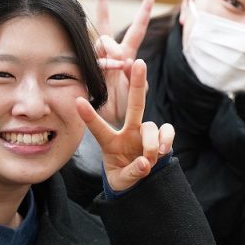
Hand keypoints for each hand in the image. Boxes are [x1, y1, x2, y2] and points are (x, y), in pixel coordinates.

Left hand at [76, 59, 173, 192]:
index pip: (98, 128)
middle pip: (134, 104)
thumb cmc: (125, 178)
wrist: (141, 184)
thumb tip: (145, 162)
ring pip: (150, 126)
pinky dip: (166, 139)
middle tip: (138, 61)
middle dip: (136, 82)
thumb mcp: (121, 181)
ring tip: (149, 159)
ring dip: (150, 143)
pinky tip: (162, 150)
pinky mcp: (161, 139)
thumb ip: (132, 173)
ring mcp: (145, 134)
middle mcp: (128, 132)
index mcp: (110, 142)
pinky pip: (167, 131)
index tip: (77, 101)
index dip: (89, 116)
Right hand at [92, 0, 154, 126]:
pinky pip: (98, 59)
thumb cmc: (128, 108)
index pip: (136, 30)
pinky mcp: (91, 70)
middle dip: (102, 4)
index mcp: (128, 56)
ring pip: (102, 41)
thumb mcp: (138, 90)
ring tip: (120, 64)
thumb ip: (135, 76)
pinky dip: (107, 63)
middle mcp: (113, 54)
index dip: (143, 13)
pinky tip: (113, 67)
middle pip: (106, 25)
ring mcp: (100, 61)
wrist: (114, 124)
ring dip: (112, 49)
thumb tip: (127, 59)